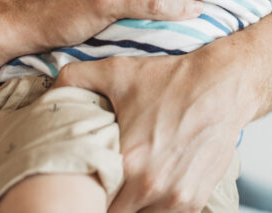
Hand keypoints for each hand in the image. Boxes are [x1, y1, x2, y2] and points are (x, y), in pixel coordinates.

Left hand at [56, 49, 248, 212]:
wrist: (224, 85)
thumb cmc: (172, 80)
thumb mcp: (118, 71)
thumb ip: (74, 79)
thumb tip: (48, 89)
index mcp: (127, 161)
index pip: (89, 200)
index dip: (81, 195)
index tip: (80, 186)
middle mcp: (150, 187)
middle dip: (103, 203)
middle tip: (100, 187)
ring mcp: (175, 198)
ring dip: (131, 208)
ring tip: (125, 188)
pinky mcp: (193, 201)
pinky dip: (155, 209)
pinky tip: (150, 190)